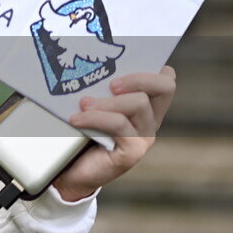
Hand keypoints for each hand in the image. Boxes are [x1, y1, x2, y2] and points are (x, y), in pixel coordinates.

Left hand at [53, 66, 175, 201]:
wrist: (68, 171)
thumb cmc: (76, 132)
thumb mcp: (88, 104)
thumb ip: (96, 87)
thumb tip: (85, 61)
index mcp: (144, 104)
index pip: (165, 79)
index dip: (153, 66)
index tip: (124, 63)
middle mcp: (149, 119)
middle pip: (164, 86)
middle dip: (138, 78)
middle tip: (110, 84)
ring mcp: (143, 137)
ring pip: (138, 104)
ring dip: (107, 101)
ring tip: (82, 104)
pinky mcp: (133, 152)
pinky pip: (120, 125)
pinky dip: (96, 118)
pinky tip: (76, 120)